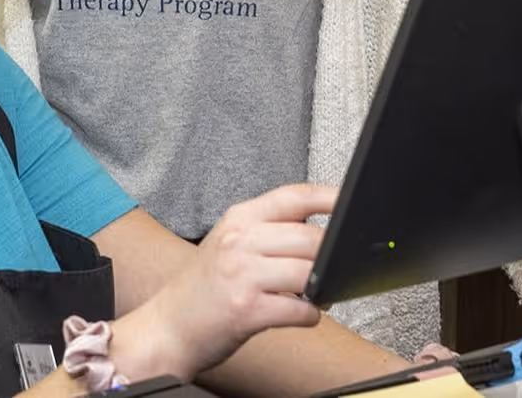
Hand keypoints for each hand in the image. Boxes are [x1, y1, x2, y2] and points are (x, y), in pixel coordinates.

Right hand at [115, 184, 336, 380]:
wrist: (168, 326)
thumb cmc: (204, 288)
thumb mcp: (228, 243)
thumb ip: (268, 231)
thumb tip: (319, 229)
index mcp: (238, 218)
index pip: (293, 196)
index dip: (329, 197)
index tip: (352, 202)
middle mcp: (239, 240)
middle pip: (310, 236)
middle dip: (331, 256)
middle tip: (331, 271)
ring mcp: (242, 274)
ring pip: (310, 271)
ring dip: (324, 287)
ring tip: (318, 294)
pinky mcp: (247, 309)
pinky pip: (300, 309)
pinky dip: (310, 314)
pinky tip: (299, 314)